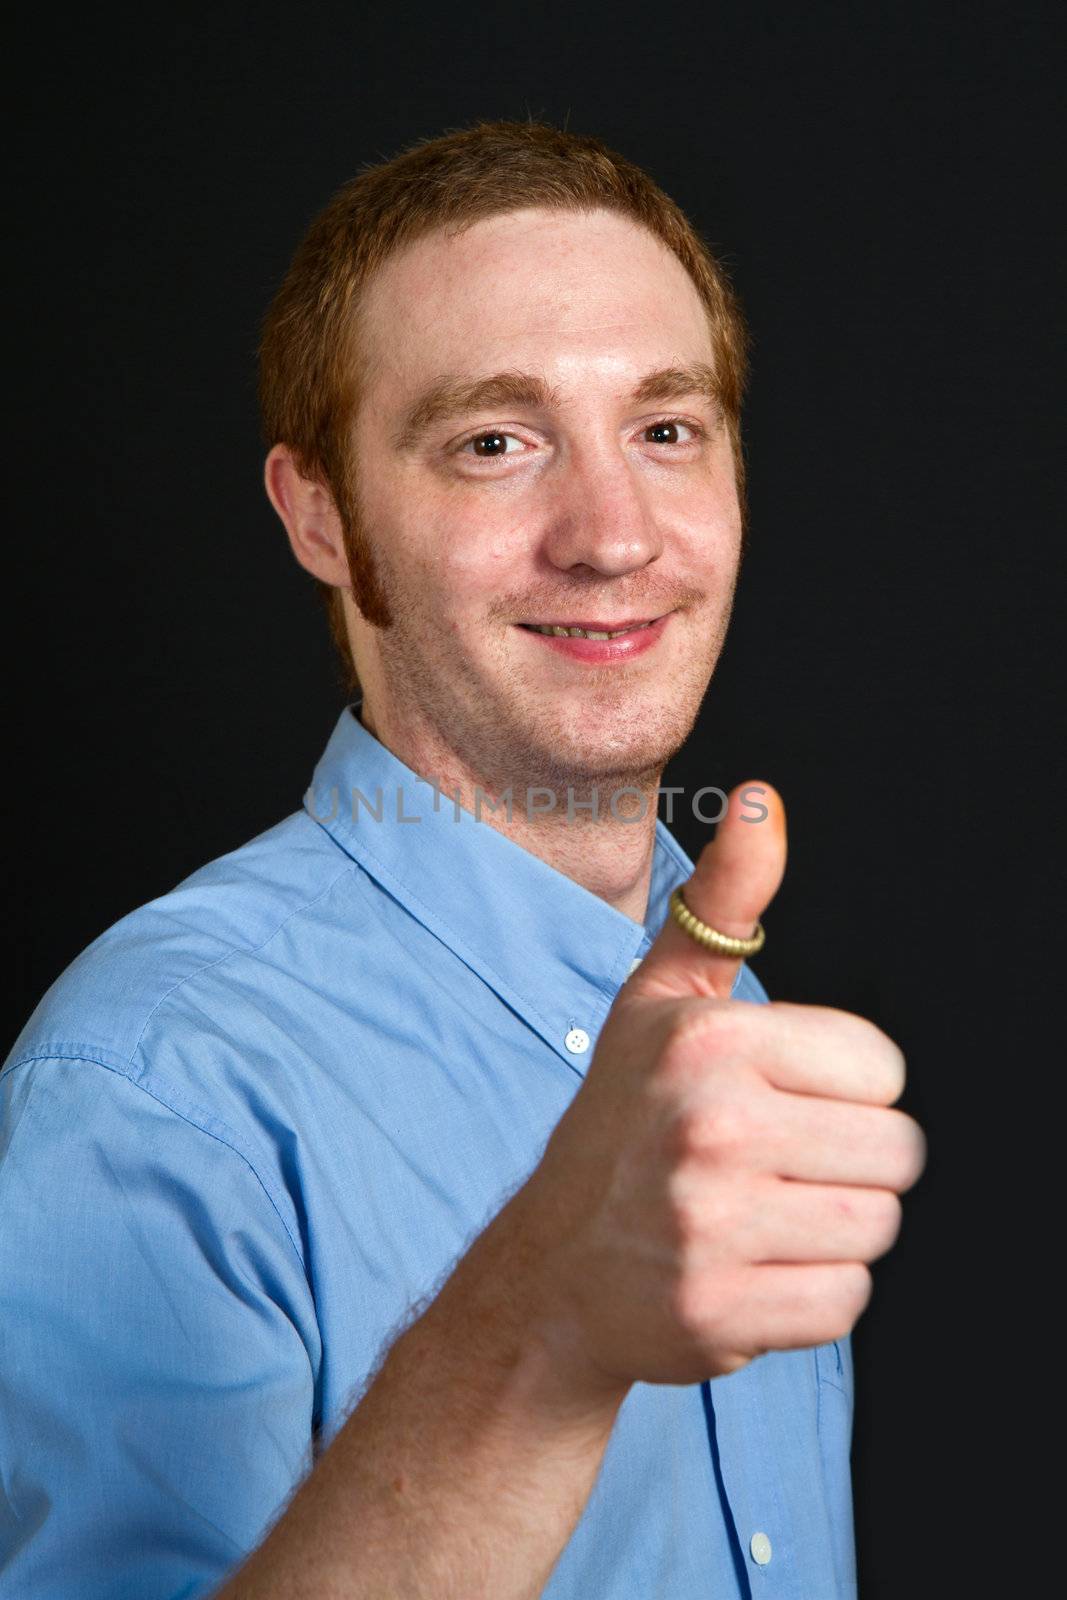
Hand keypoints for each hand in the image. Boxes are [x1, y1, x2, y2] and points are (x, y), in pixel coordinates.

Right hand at [524, 783, 926, 1389]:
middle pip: (897, 1152)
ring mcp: (710, 1225)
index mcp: (710, 1040)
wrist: (553, 1269)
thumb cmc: (623, 1120)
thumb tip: (763, 799)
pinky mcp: (718, 1312)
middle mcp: (710, 1126)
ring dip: (831, 1229)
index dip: (842, 1089)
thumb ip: (724, 900)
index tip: (777, 1099)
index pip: (883, 1068)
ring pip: (877, 1228)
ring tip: (760, 1216)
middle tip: (772, 1166)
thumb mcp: (663, 997)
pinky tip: (748, 1272)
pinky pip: (844, 1302)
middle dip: (847, 1162)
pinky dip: (810, 1296)